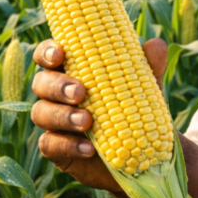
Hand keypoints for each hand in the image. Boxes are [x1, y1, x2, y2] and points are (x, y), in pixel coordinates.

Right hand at [30, 37, 167, 192]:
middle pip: (41, 83)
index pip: (48, 55)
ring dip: (62, 116)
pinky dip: (68, 145)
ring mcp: (54, 122)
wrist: (142, 153)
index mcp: (72, 69)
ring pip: (41, 113)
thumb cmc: (136, 108)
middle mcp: (56, 94)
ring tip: (87, 122)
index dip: (48, 52)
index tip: (61, 54)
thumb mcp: (147, 87)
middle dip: (57, 86)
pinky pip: (50, 145)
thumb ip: (149, 66)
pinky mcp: (56, 149)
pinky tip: (88, 148)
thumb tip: (156, 45)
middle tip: (80, 93)